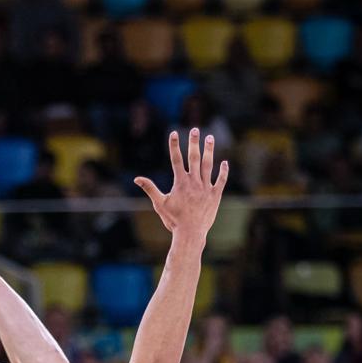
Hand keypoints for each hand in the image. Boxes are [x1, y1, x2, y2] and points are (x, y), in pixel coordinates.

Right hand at [134, 129, 227, 249]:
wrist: (190, 233)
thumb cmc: (173, 220)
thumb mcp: (159, 204)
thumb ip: (150, 188)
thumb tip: (137, 179)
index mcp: (180, 182)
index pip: (176, 159)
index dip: (174, 145)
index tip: (174, 133)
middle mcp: (194, 181)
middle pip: (194, 157)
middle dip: (193, 142)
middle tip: (195, 129)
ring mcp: (206, 187)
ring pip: (208, 165)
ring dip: (209, 151)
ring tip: (210, 138)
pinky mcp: (215, 195)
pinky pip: (221, 180)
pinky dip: (223, 171)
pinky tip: (224, 162)